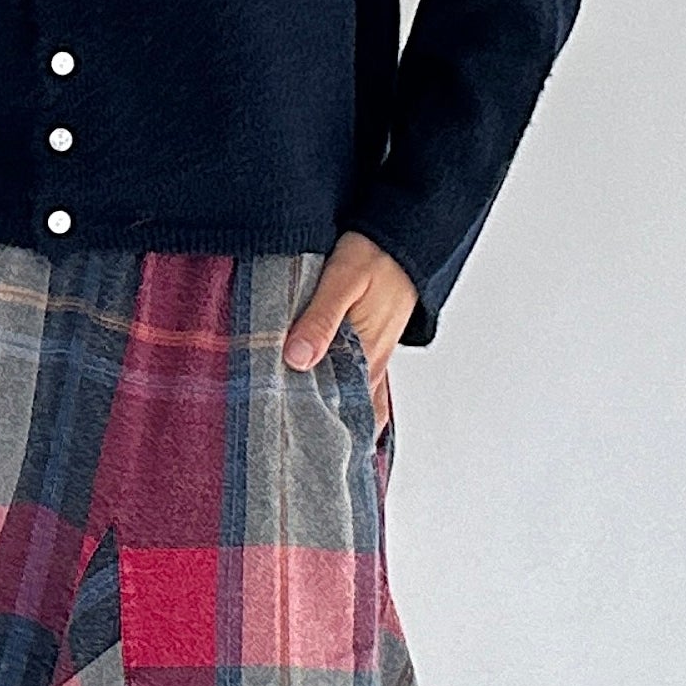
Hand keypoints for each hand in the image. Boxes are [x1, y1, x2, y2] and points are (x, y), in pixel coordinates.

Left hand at [283, 231, 415, 436]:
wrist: (404, 236)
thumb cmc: (376, 254)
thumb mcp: (342, 280)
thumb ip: (320, 320)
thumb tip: (297, 360)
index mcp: (364, 354)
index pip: (341, 410)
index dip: (317, 432)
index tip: (287, 449)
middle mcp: (370, 362)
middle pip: (343, 410)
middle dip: (315, 428)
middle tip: (280, 449)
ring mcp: (372, 355)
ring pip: (348, 397)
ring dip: (325, 411)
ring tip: (291, 432)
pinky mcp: (369, 343)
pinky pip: (355, 380)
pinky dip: (338, 394)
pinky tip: (314, 397)